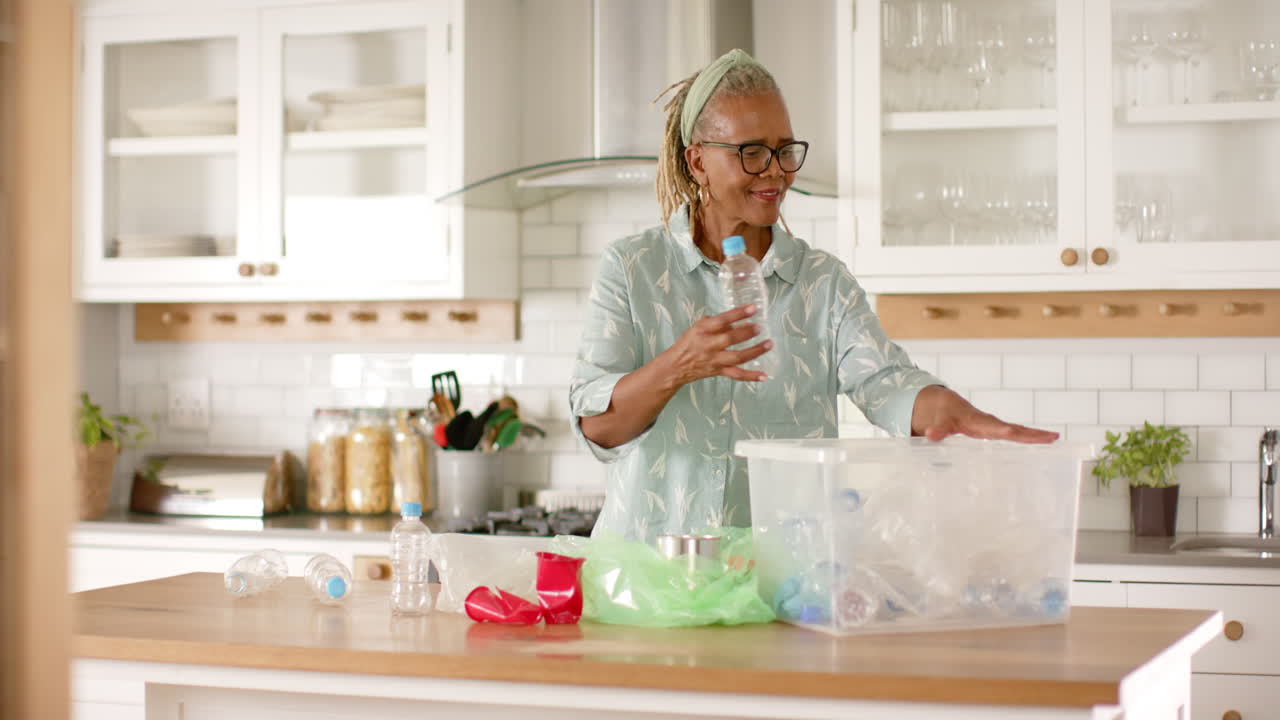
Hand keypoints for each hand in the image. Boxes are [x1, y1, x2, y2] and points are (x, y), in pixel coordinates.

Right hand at [659, 304, 771, 385]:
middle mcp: (709, 345)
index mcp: (703, 330)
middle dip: (747, 332)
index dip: (738, 314)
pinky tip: (764, 375)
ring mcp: (715, 360)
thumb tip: (739, 321)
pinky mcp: (720, 371)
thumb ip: (716, 323)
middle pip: (730, 339)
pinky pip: (737, 375)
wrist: (677, 366)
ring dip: (755, 351)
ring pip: (737, 357)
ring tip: (769, 344)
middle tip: (760, 327)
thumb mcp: (698, 327)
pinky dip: (751, 376)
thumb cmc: (689, 343)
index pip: (722, 320)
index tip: (753, 308)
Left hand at [911, 385, 1058, 443]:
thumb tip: (930, 434)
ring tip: (1054, 438)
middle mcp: (990, 424)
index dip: (1010, 432)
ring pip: (1018, 430)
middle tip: (1054, 437)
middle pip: (1015, 429)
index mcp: (978, 423)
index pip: (997, 429)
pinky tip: (1040, 442)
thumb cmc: (942, 416)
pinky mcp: (994, 429)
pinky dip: (1027, 437)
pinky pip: (1014, 434)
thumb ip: (937, 430)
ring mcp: (994, 426)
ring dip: (1035, 435)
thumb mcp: (938, 423)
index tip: (1022, 434)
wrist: (942, 405)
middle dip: (1033, 433)